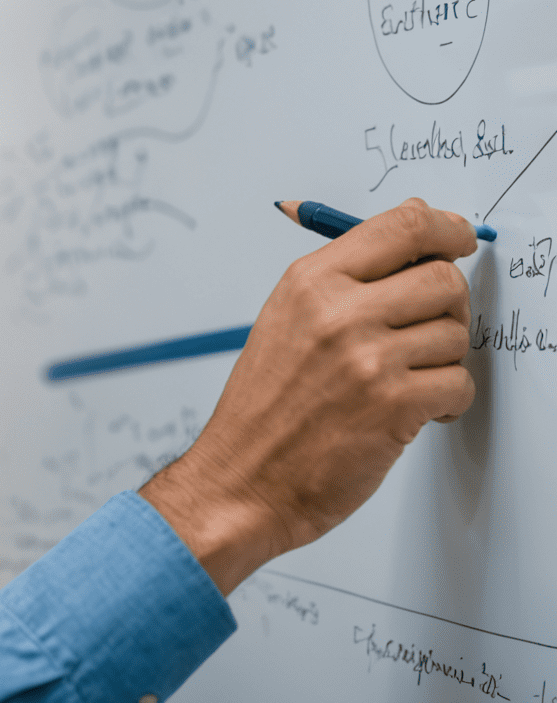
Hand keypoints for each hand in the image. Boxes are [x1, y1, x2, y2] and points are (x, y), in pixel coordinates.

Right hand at [140, 197, 476, 593]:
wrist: (243, 476)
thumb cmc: (264, 405)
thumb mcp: (286, 319)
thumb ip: (344, 276)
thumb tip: (413, 233)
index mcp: (310, 281)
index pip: (401, 226)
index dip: (445, 228)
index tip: (458, 236)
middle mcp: (338, 311)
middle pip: (442, 278)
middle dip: (448, 305)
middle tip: (427, 328)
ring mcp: (368, 358)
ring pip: (456, 334)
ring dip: (443, 360)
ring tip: (406, 377)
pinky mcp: (395, 405)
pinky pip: (459, 384)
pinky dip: (447, 401)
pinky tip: (415, 409)